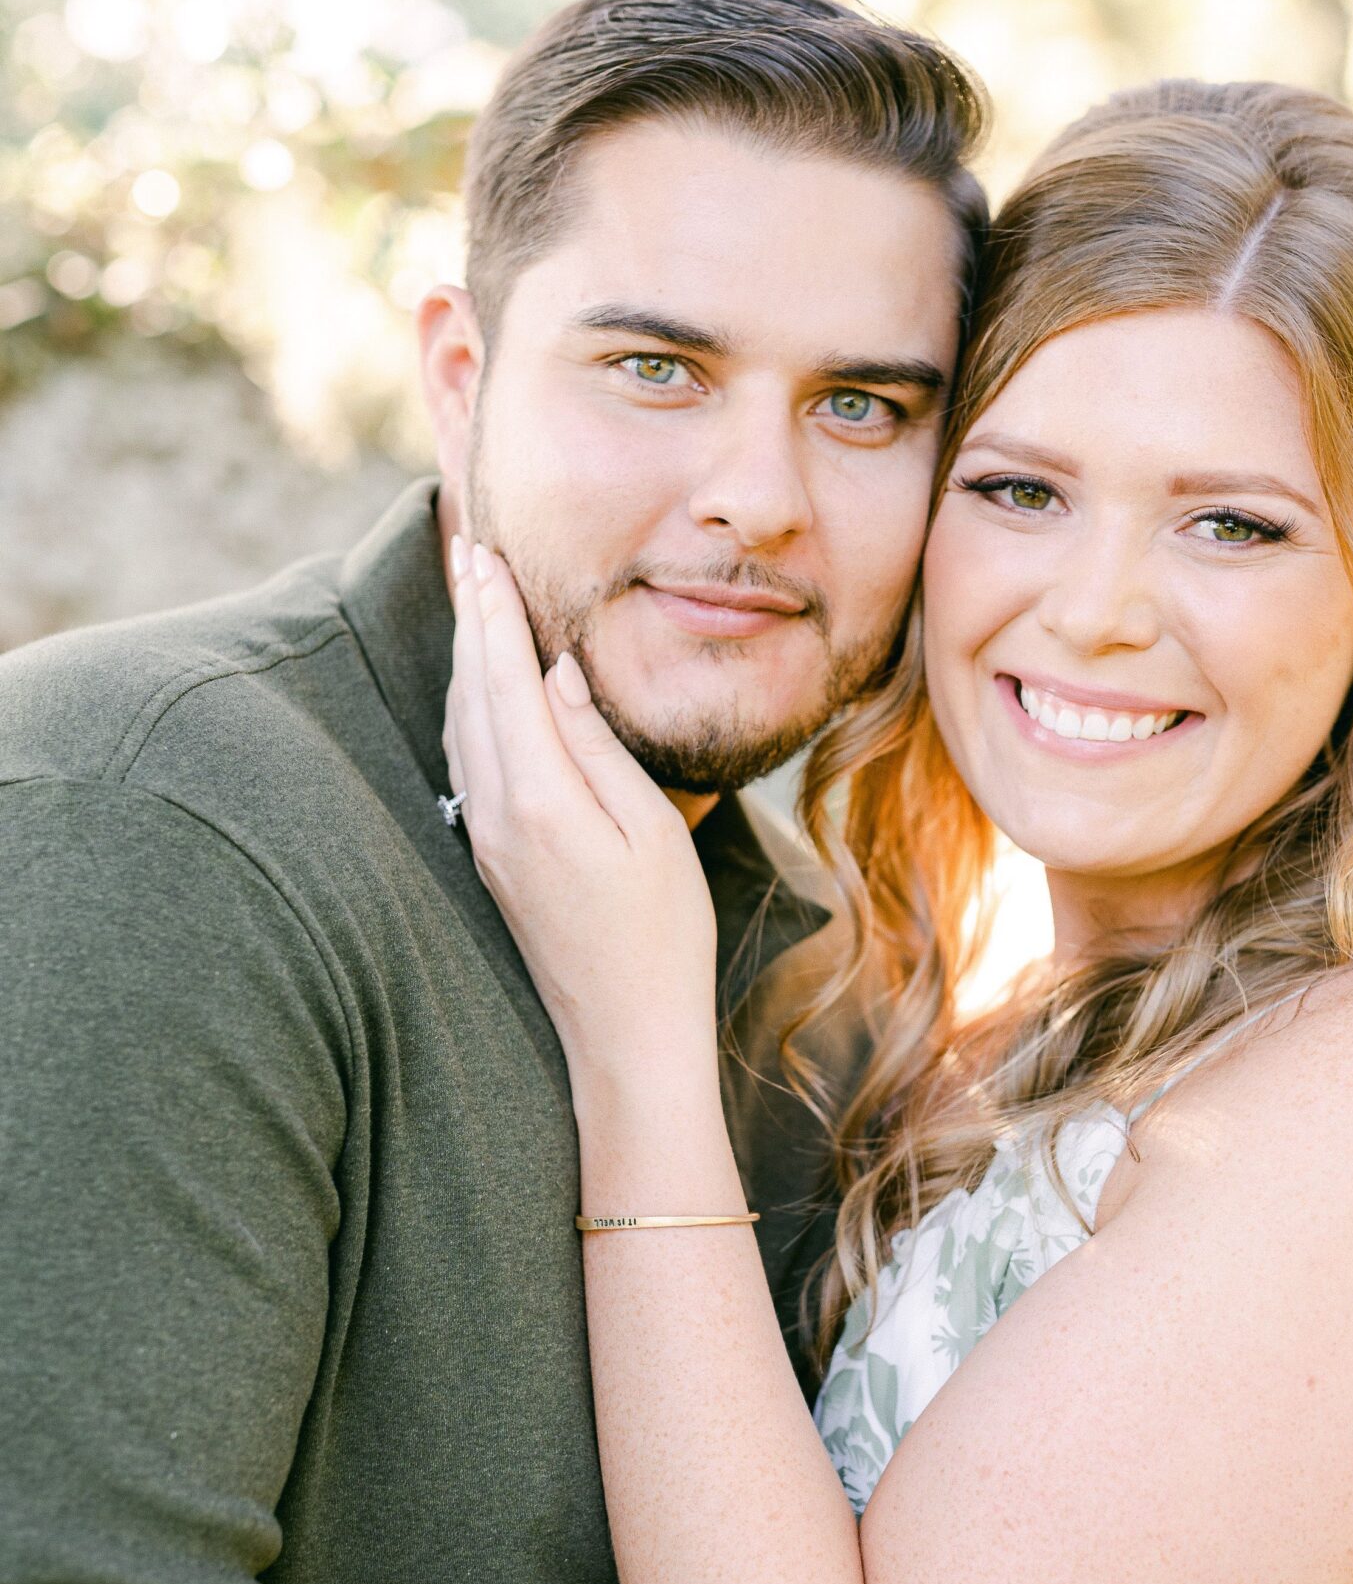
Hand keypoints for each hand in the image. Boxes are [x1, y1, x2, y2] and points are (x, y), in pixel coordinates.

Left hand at [444, 539, 717, 1077]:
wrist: (624, 1036)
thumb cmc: (661, 937)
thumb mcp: (651, 830)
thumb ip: (597, 746)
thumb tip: (558, 675)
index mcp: (538, 798)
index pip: (502, 678)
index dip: (492, 610)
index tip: (484, 550)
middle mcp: (494, 813)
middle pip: (468, 691)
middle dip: (468, 616)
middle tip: (466, 547)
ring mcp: (484, 839)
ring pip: (459, 723)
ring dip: (463, 656)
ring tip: (468, 598)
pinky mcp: (489, 858)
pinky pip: (467, 758)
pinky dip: (467, 703)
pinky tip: (478, 686)